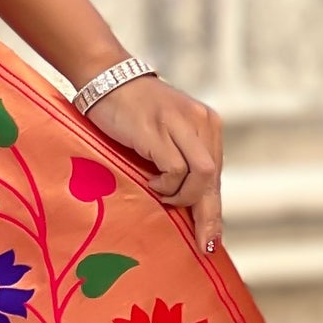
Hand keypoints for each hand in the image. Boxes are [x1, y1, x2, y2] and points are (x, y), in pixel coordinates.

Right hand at [84, 76, 223, 253]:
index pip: (215, 174)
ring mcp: (182, 124)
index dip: (214, 210)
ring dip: (181, 195)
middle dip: (209, 216)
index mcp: (207, 125)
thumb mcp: (164, 132)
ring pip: (201, 175)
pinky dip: (165, 184)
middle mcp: (201, 123)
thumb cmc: (131, 111)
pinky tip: (150, 180)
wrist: (107, 78)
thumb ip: (180, 157)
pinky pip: (176, 170)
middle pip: (213, 179)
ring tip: (161, 194)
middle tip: (204, 244)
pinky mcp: (159, 130)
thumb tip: (188, 201)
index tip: (212, 241)